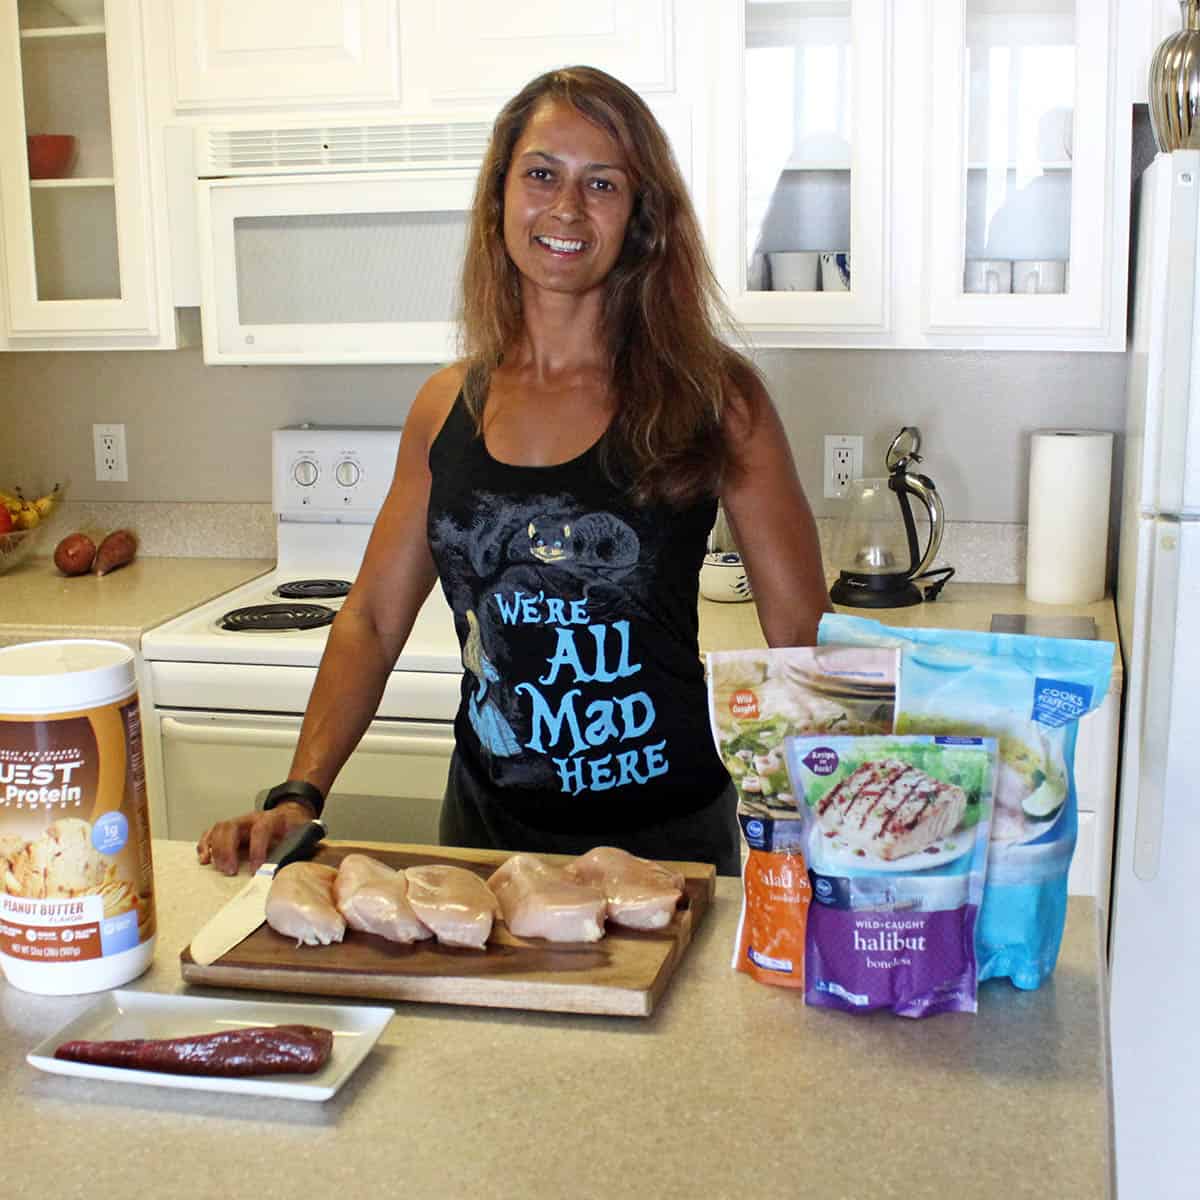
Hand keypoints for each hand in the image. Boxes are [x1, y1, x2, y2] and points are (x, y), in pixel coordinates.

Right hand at [196, 801, 314, 875]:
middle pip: (232, 827)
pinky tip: (205, 859)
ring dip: (217, 849)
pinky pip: (212, 832)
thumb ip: (295, 849)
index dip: (257, 849)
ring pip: (220, 828)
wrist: (291, 813)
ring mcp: (239, 821)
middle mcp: (252, 818)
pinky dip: (205, 845)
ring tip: (220, 868)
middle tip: (230, 871)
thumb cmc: (295, 828)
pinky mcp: (230, 828)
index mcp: (272, 819)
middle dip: (228, 850)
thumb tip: (288, 872)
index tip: (256, 869)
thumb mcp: (302, 835)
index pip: (261, 829)